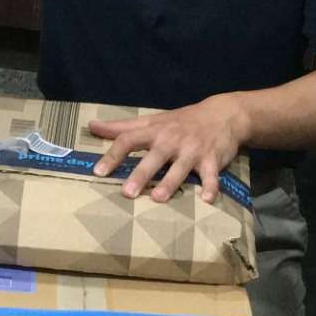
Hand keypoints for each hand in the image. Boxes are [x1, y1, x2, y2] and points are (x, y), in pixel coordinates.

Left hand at [89, 95, 248, 203]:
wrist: (223, 114)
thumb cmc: (181, 121)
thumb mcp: (152, 120)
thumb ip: (122, 127)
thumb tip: (92, 126)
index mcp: (155, 131)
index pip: (129, 139)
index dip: (113, 155)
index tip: (98, 171)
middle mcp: (172, 140)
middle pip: (154, 157)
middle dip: (141, 174)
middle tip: (127, 192)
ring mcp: (193, 150)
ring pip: (180, 167)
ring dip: (170, 183)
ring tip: (158, 199)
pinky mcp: (212, 159)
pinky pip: (211, 175)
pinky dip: (211, 186)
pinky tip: (206, 200)